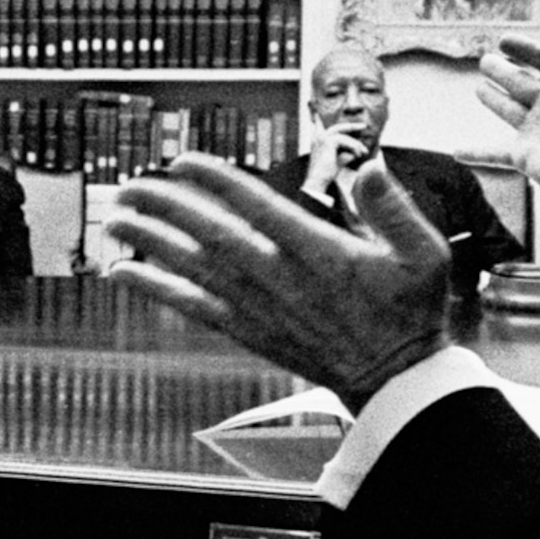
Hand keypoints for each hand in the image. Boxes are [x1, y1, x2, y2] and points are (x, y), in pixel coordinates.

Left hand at [106, 154, 453, 409]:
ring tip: (114, 218)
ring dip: (150, 241)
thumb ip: (395, 208)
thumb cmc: (409, 311)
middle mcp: (280, 279)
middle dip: (166, 207)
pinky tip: (122, 273)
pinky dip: (155, 288)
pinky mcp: (249, 330)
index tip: (182, 159)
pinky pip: (193, 306)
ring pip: (194, 268)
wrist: (394, 379)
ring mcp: (260, 307)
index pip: (257, 207)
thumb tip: (373, 167)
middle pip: (211, 235)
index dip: (216, 181)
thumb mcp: (425, 253)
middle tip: (129, 185)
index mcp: (319, 253)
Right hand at [302, 124, 371, 200]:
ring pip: (344, 135)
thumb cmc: (327, 172)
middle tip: (364, 126)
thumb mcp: (338, 160)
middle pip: (339, 127)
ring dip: (356, 144)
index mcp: (317, 139)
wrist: (318, 180)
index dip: (321, 117)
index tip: (322, 112)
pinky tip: (358, 155)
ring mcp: (322, 138)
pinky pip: (346, 141)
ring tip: (363, 152)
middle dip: (352, 126)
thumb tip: (356, 151)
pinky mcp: (328, 141)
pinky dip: (354, 147)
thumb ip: (345, 153)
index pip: (319, 123)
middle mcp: (318, 136)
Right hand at [477, 0, 539, 223]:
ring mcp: (537, 132)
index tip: (505, 40)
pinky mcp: (524, 156)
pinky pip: (494, 154)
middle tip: (485, 61)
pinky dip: (476, 153)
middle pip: (524, 84)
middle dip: (505, 72)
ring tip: (478, 88)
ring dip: (494, 100)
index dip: (527, 49)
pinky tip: (456, 152)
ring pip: (509, 111)